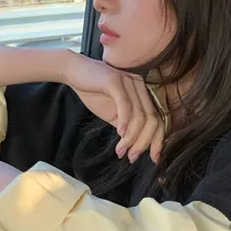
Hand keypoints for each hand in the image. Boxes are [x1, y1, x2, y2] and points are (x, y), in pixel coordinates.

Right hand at [58, 51, 165, 165]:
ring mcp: (129, 82)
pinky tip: (119, 135)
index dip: (157, 140)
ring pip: (139, 115)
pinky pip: (125, 105)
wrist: (74, 72)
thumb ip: (127, 126)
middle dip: (143, 142)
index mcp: (142, 93)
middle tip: (132, 157)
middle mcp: (140, 86)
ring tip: (121, 151)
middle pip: (151, 119)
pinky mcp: (115, 81)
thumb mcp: (113, 113)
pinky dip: (125, 122)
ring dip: (132, 137)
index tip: (154, 159)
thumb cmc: (93, 92)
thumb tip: (136, 146)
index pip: (157, 119)